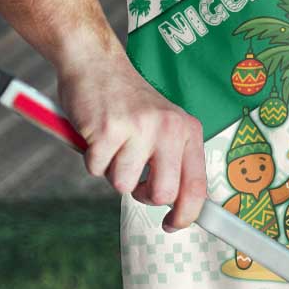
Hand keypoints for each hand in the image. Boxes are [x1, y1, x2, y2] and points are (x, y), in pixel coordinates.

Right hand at [57, 51, 206, 232]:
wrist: (96, 63)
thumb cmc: (128, 101)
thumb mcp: (164, 125)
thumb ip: (173, 160)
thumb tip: (179, 206)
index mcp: (187, 130)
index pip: (197, 185)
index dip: (186, 214)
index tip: (173, 225)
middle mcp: (169, 128)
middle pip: (162, 194)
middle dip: (143, 195)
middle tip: (134, 177)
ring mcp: (139, 128)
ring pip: (124, 185)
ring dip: (112, 171)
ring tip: (113, 144)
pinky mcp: (108, 130)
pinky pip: (96, 170)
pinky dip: (91, 159)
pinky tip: (97, 135)